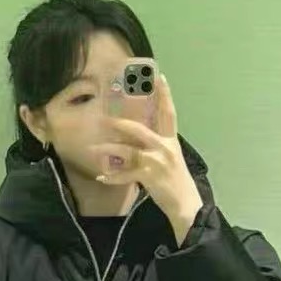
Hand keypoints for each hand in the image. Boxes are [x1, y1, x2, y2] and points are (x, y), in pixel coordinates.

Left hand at [85, 73, 203, 226]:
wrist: (185, 204)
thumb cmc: (176, 181)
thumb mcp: (171, 159)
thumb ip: (157, 146)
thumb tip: (137, 138)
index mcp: (171, 141)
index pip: (169, 113)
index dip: (164, 94)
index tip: (158, 76)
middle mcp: (164, 148)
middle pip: (140, 130)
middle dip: (121, 124)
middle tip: (105, 118)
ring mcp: (156, 162)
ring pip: (128, 152)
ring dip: (109, 150)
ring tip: (94, 149)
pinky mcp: (149, 177)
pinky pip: (126, 175)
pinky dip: (113, 177)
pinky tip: (102, 176)